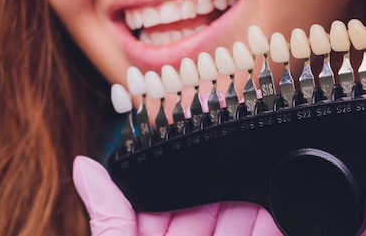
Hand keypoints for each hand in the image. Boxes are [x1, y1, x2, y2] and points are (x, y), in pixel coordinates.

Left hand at [73, 155, 283, 235]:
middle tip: (243, 150)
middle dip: (229, 183)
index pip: (167, 201)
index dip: (183, 173)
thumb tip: (82, 165)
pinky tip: (283, 207)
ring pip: (243, 223)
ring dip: (258, 202)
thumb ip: (109, 218)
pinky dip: (276, 224)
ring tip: (269, 172)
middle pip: (212, 209)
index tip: (197, 141)